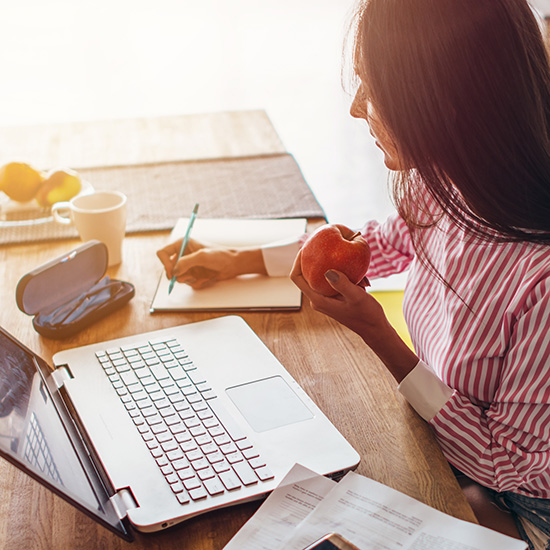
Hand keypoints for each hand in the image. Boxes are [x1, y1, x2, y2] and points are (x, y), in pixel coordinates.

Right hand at [156, 239, 265, 289]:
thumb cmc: (220, 255)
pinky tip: (206, 278)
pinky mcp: (194, 274)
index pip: (163, 253)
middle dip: (178, 275)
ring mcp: (188, 265)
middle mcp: (183, 254)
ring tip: (200, 277)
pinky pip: (188, 283)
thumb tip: (174, 271)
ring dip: (188, 279)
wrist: (233, 265)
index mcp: (182, 244)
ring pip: (178, 277)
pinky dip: (196, 283)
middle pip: (169, 268)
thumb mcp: (202, 256)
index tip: (173, 272)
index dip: (165, 264)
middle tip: (188, 277)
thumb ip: (186, 262)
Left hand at [290, 249, 417, 380]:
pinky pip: (334, 279)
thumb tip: (327, 271)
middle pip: (307, 272)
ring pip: (323, 275)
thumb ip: (342, 284)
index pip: (296, 277)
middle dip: (316, 257)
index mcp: (317, 299)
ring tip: (352, 261)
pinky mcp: (335, 295)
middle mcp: (318, 297)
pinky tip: (361, 275)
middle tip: (326, 243)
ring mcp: (326, 296)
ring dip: (336, 266)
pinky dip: (345, 273)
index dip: (298, 261)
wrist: (375, 328)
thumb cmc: (367, 315)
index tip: (306, 247)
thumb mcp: (357, 297)